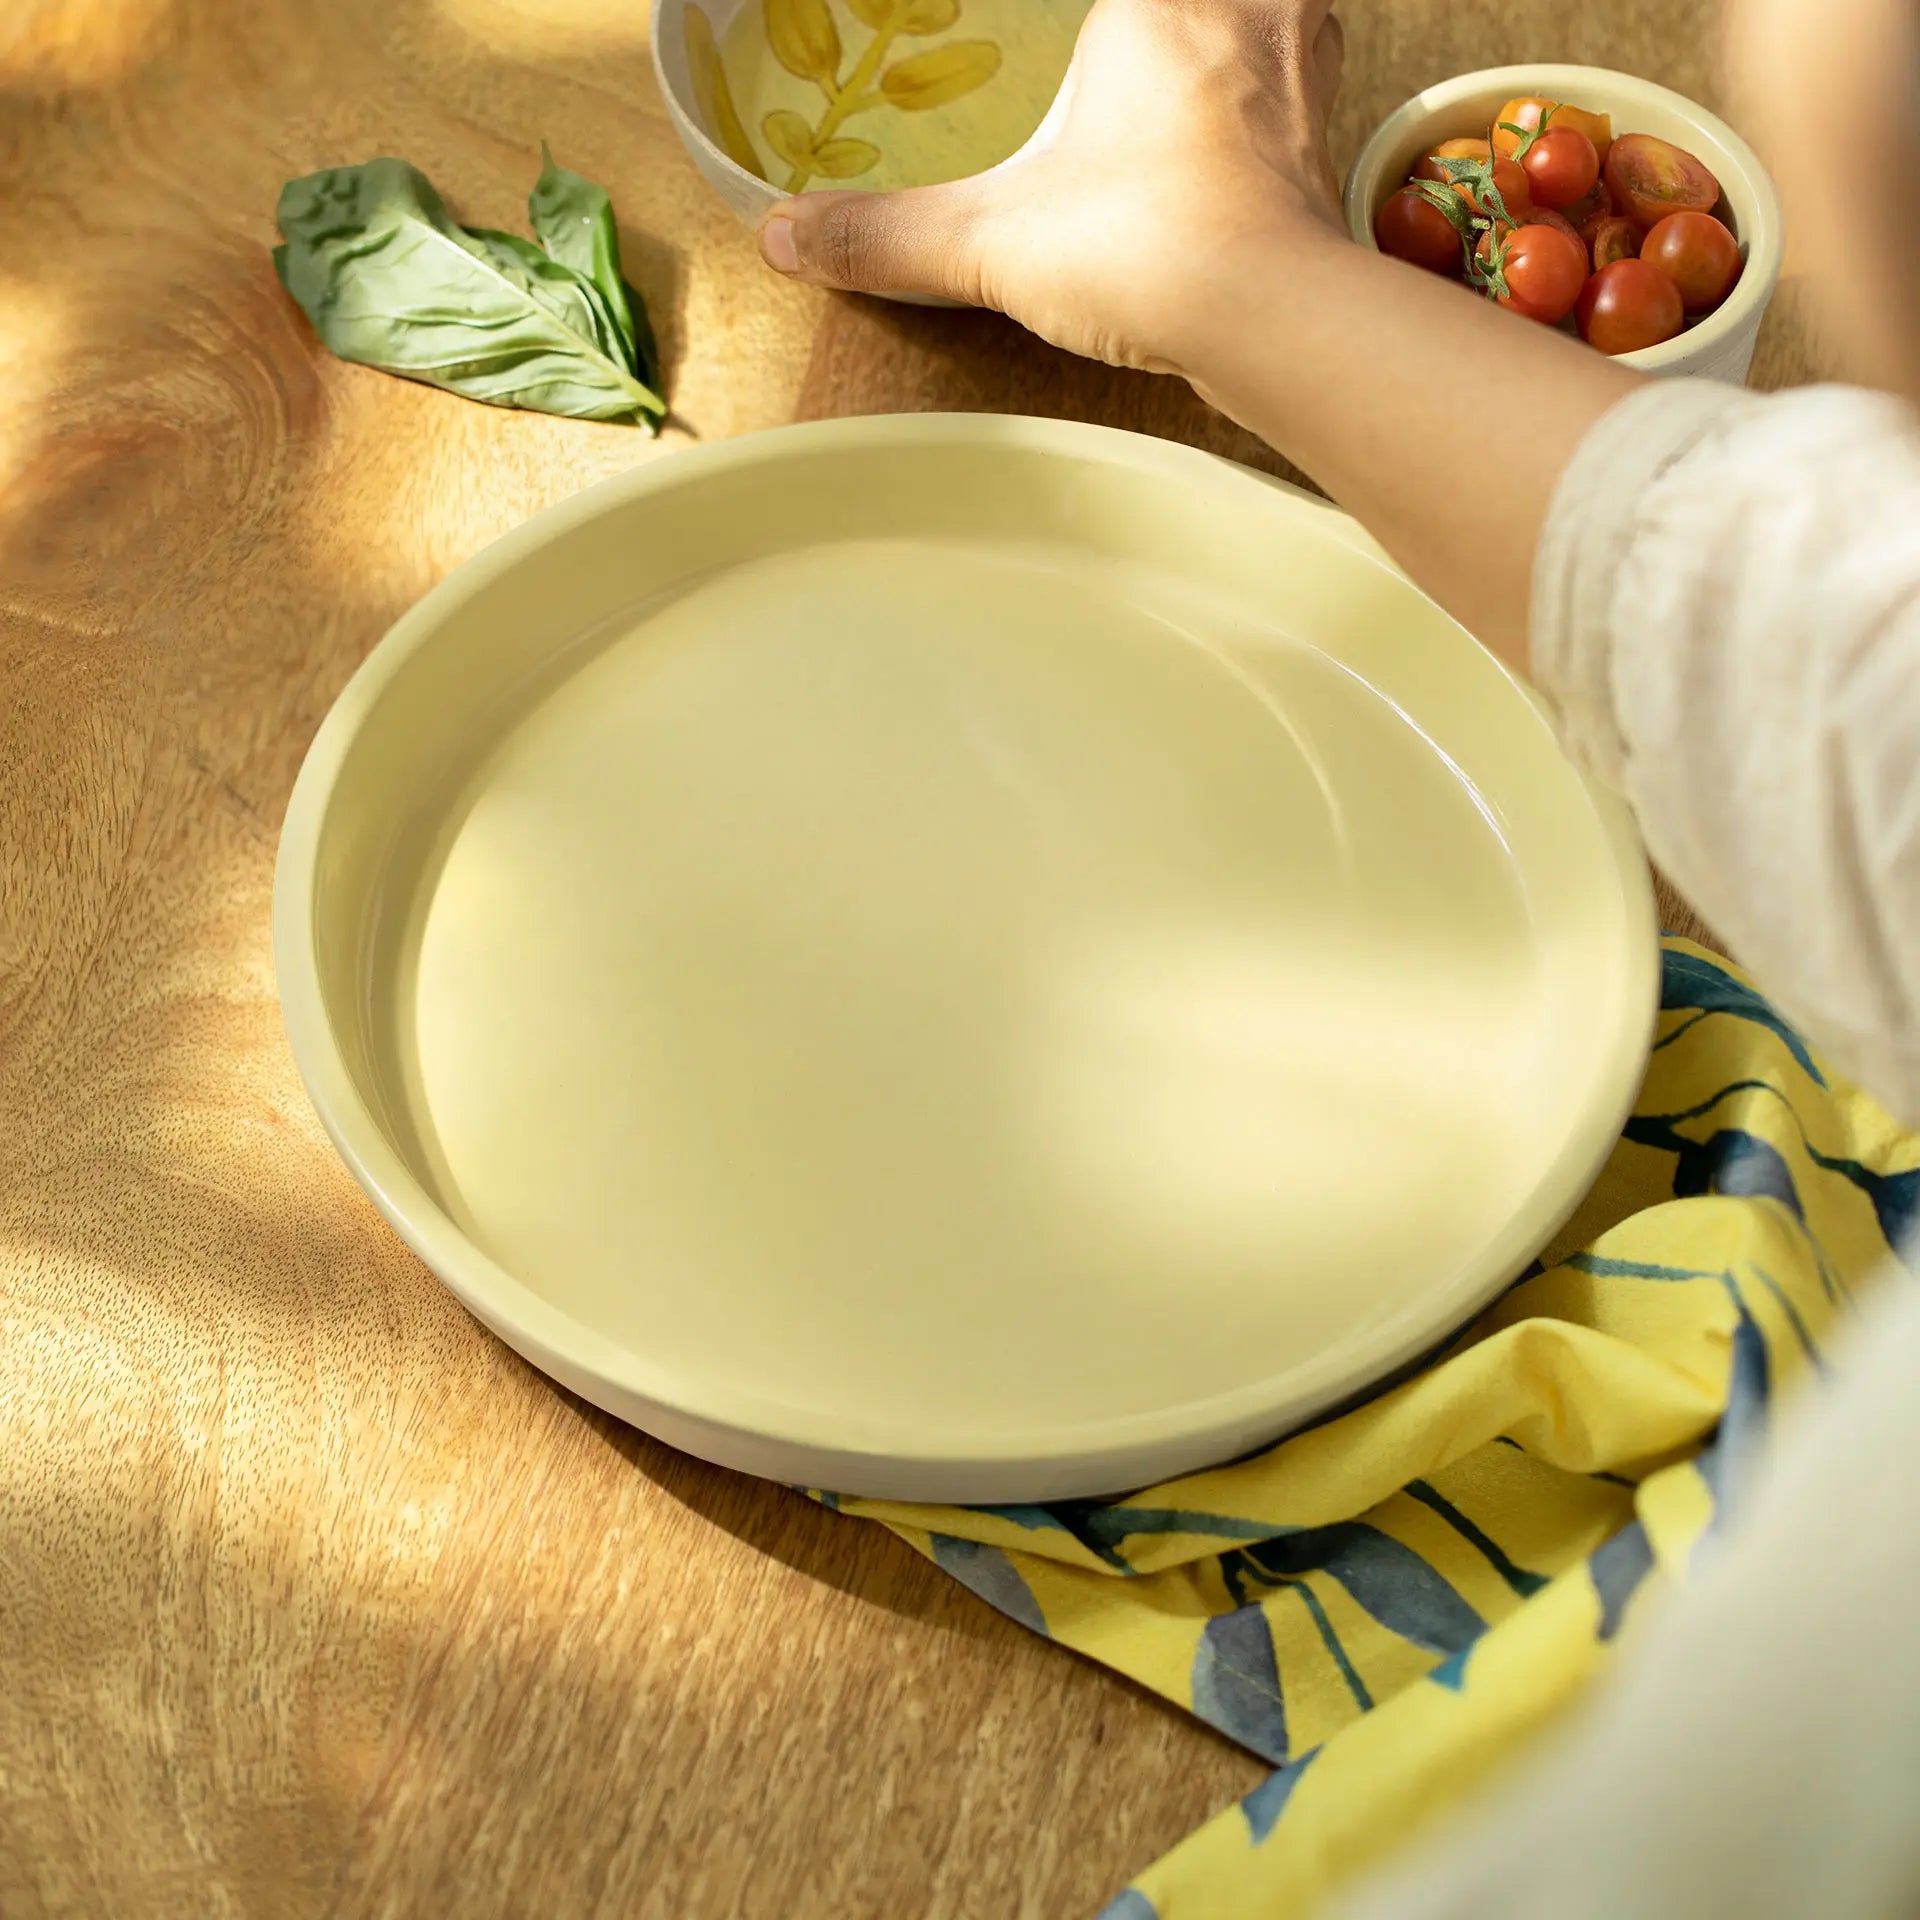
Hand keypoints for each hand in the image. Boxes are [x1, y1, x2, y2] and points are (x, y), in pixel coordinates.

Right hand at [756, 0, 1346, 381]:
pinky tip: (1252, 125)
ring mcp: (1300, 76)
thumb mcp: (991, 242)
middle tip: (1140, 39)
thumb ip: (887, 235)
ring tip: (1211, 47)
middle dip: (1194, 12)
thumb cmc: (1148, 249)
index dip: (1102, 15)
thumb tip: (785, 234)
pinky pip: (1310, 78)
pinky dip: (1282, 89)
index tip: (1085, 27)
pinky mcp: (1326, 147)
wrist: (1274, 321)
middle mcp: (1246, 11)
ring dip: (1254, 18)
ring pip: (1289, 6)